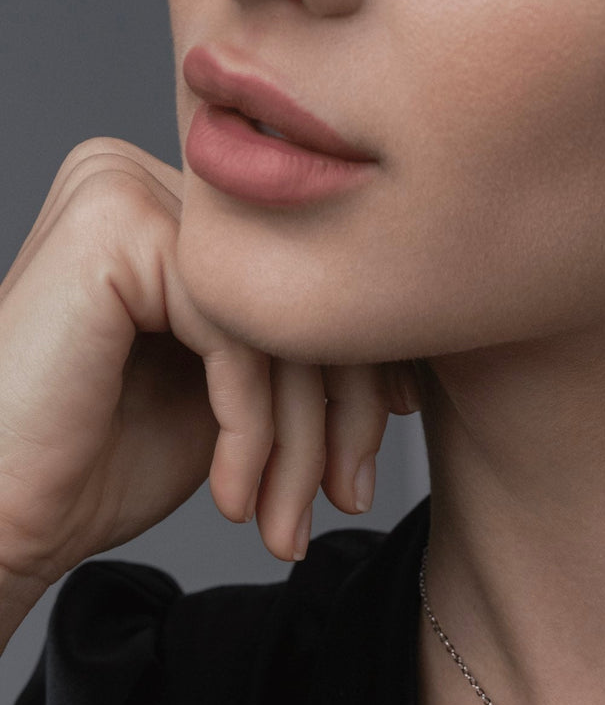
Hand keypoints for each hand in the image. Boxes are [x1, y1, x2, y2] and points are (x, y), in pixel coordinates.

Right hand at [0, 138, 416, 647]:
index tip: (381, 441)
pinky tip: (234, 497)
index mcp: (177, 214)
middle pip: (303, 300)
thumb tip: (403, 363)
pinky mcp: (114, 230)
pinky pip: (238, 339)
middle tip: (346, 500)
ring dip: (299, 445)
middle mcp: (150, 182)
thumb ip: (297, 358)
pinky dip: (249, 432)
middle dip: (338, 419)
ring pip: (281, 326)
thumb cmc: (100, 462)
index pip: (307, 285)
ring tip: (289, 522)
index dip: (361, 373)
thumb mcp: (229, 400)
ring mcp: (125, 192)